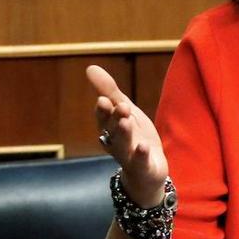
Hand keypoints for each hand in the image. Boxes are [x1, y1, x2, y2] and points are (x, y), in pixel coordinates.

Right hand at [85, 65, 168, 206]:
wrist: (148, 171)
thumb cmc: (134, 136)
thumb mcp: (125, 111)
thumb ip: (110, 91)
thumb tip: (90, 67)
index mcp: (110, 128)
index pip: (103, 118)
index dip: (103, 111)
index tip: (104, 99)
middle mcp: (116, 143)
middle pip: (113, 130)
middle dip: (114, 119)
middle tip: (121, 106)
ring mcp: (129, 156)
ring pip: (123, 146)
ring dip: (124, 134)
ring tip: (126, 122)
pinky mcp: (143, 167)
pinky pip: (140, 162)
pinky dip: (140, 155)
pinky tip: (143, 146)